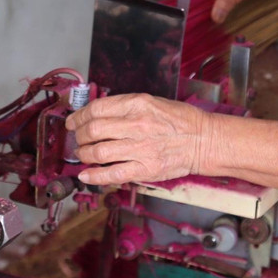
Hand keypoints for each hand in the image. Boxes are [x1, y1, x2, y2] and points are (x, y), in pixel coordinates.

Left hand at [66, 94, 211, 185]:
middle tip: (77, 139)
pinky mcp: (145, 169)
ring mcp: (141, 148)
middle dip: (79, 136)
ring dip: (84, 154)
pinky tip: (85, 175)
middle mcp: (137, 124)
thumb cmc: (180, 121)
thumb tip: (97, 116)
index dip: (79, 116)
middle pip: (93, 130)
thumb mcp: (152, 102)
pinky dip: (95, 175)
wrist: (203, 140)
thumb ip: (125, 108)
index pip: (97, 109)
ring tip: (83, 154)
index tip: (73, 122)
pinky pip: (113, 173)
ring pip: (99, 152)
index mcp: (138, 104)